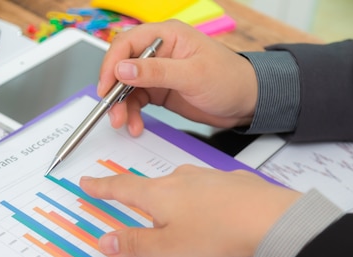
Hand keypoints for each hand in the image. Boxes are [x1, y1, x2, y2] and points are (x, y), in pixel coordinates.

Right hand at [80, 166, 300, 256]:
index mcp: (158, 194)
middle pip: (150, 189)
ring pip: (179, 189)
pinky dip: (200, 203)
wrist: (271, 220)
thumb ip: (135, 244)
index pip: (120, 188)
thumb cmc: (217, 233)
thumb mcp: (167, 248)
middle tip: (143, 219)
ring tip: (184, 228)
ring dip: (173, 205)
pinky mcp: (228, 182)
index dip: (101, 187)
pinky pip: (204, 191)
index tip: (88, 182)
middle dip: (143, 204)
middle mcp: (179, 179)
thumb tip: (106, 241)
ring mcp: (205, 177)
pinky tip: (212, 218)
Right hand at [98, 20, 257, 135]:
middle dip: (113, 91)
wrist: (247, 102)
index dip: (111, 65)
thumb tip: (123, 69)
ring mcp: (157, 72)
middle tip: (112, 112)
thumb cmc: (229, 80)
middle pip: (121, 67)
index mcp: (166, 35)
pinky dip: (132, 114)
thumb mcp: (192, 75)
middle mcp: (158, 52)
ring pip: (126, 87)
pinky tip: (135, 125)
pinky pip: (136, 101)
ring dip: (121, 107)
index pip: (126, 44)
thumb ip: (156, 72)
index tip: (106, 88)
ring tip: (124, 123)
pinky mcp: (159, 90)